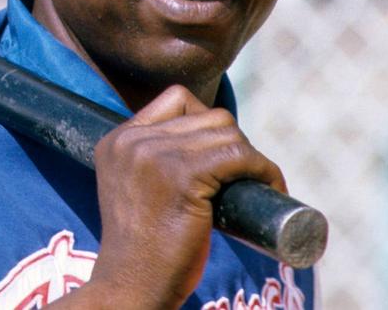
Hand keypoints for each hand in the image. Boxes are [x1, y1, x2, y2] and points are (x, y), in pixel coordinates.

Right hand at [52, 85, 285, 308]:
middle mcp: (131, 140)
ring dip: (252, 156)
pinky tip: (271, 187)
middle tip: (244, 178)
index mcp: (117, 139)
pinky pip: (238, 156)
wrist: (131, 289)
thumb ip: (151, 161)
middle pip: (207, 114)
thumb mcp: (134, 190)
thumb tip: (208, 143)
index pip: (176, 99)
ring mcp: (154, 155)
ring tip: (260, 184)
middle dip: (234, 142)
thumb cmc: (143, 251)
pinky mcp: (181, 176)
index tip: (221, 158)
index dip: (207, 122)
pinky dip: (263, 170)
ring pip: (226, 131)